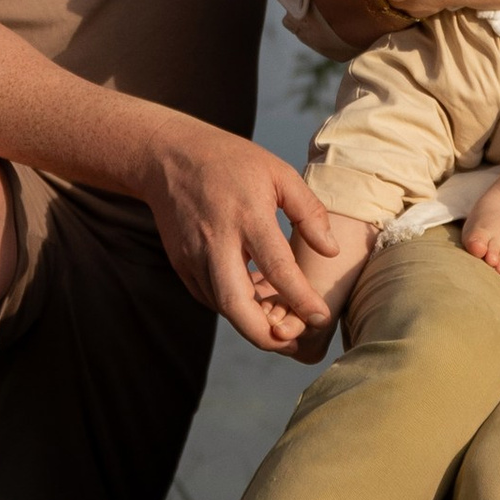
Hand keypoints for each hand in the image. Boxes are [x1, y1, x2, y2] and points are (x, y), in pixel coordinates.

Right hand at [143, 120, 334, 345]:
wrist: (170, 156)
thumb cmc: (232, 162)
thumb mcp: (278, 173)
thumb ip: (308, 211)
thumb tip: (330, 250)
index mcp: (246, 215)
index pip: (276, 267)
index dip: (300, 297)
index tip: (321, 317)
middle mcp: (216, 240)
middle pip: (235, 303)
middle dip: (263, 334)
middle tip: (292, 342)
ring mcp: (193, 255)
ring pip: (221, 306)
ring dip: (250, 323)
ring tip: (280, 325)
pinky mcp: (181, 263)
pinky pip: (209, 297)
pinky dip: (232, 307)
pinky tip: (253, 303)